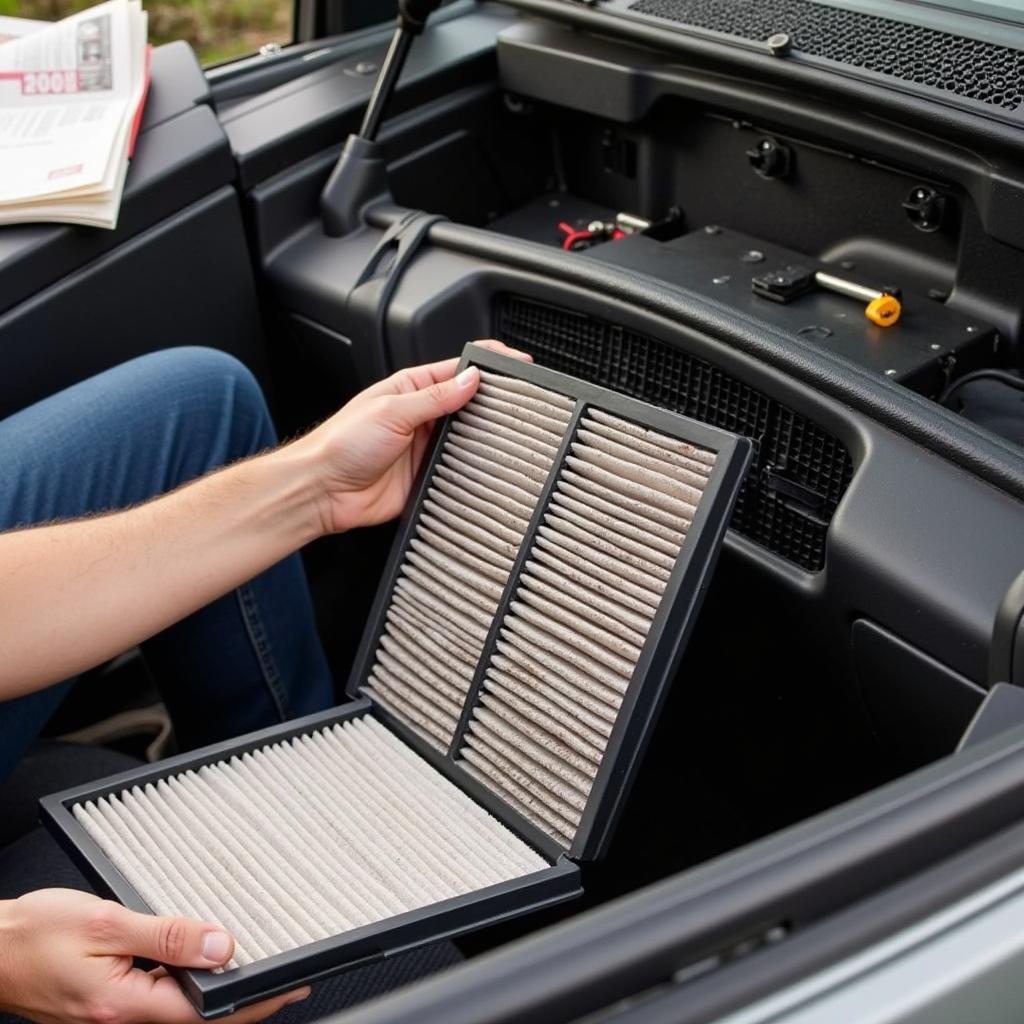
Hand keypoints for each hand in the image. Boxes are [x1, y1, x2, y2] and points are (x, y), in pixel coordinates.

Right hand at [0, 889, 308, 1023]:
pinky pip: (158, 1004)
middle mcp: (120, 1022)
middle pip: (198, 1021)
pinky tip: (200, 971)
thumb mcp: (107, 922)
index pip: (208, 1013)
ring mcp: (113, 1019)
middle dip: (245, 1005)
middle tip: (285, 983)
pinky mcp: (107, 1009)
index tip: (290, 987)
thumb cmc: (34, 935)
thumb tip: (221, 946)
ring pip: (178, 1014)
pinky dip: (187, 991)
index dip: (254, 1003)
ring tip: (255, 977)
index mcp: (124, 1005)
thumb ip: (168, 936)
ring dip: (217, 1000)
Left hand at [296, 339, 531, 533]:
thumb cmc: (341, 443)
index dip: (488, 364)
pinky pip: (459, 471)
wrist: (322, 491)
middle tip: (524, 401)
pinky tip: (488, 466)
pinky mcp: (427, 477)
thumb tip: (471, 378)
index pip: (457, 369)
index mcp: (411, 388)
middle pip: (468, 403)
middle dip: (494, 401)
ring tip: (511, 433)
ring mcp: (425, 447)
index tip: (518, 364)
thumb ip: (436, 396)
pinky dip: (474, 469)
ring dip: (486, 437)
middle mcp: (421, 416)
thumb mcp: (392, 411)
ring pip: (469, 438)